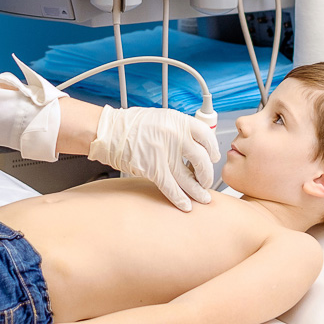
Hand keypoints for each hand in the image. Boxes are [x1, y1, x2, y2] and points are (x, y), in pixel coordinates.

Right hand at [87, 106, 219, 211]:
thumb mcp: (161, 118)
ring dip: (198, 190)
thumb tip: (195, 144)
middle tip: (207, 180)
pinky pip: (171, 188)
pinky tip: (186, 205)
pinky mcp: (153, 168)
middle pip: (202, 159)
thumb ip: (179, 129)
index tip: (213, 157)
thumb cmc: (131, 125)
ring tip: (203, 198)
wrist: (109, 131)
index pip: (207, 136)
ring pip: (189, 177)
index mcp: (178, 120)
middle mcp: (175, 135)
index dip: (213, 149)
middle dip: (207, 173)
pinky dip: (180, 199)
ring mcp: (165, 153)